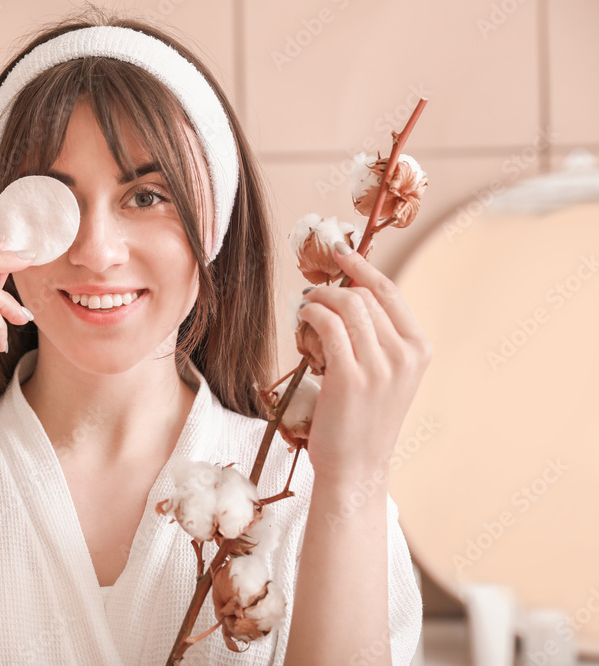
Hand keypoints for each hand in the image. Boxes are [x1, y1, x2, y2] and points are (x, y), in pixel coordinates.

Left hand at [296, 242, 432, 483]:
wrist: (356, 468)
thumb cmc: (363, 421)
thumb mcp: (386, 376)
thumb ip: (378, 338)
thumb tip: (349, 295)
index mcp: (419, 350)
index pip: (390, 292)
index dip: (362, 267)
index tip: (341, 252)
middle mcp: (405, 355)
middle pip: (364, 296)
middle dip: (334, 286)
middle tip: (313, 291)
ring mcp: (380, 367)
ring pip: (347, 306)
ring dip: (319, 297)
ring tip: (306, 305)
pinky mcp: (350, 378)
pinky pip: (328, 325)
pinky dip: (312, 312)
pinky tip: (302, 316)